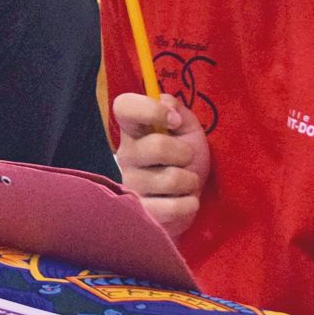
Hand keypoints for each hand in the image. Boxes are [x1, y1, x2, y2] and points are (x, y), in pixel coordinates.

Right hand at [111, 93, 210, 237]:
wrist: (186, 202)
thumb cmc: (185, 162)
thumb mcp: (188, 131)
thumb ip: (178, 110)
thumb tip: (165, 101)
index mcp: (134, 131)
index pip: (124, 107)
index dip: (149, 109)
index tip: (174, 120)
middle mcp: (126, 155)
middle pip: (157, 146)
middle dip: (186, 154)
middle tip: (187, 161)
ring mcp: (130, 185)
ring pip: (170, 179)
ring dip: (189, 181)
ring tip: (185, 184)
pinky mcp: (140, 213)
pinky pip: (173, 207)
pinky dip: (188, 204)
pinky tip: (183, 202)